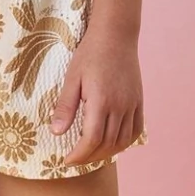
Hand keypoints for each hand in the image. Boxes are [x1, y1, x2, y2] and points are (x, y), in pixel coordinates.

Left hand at [49, 22, 144, 167]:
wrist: (116, 35)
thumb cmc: (90, 53)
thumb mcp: (72, 77)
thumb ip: (65, 106)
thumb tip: (56, 133)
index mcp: (100, 101)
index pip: (91, 140)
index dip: (78, 155)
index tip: (66, 160)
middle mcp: (120, 107)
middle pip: (106, 144)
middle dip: (89, 157)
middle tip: (75, 159)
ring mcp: (132, 105)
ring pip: (122, 141)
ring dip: (106, 153)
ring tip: (91, 153)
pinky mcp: (139, 102)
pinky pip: (135, 131)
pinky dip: (125, 143)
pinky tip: (113, 143)